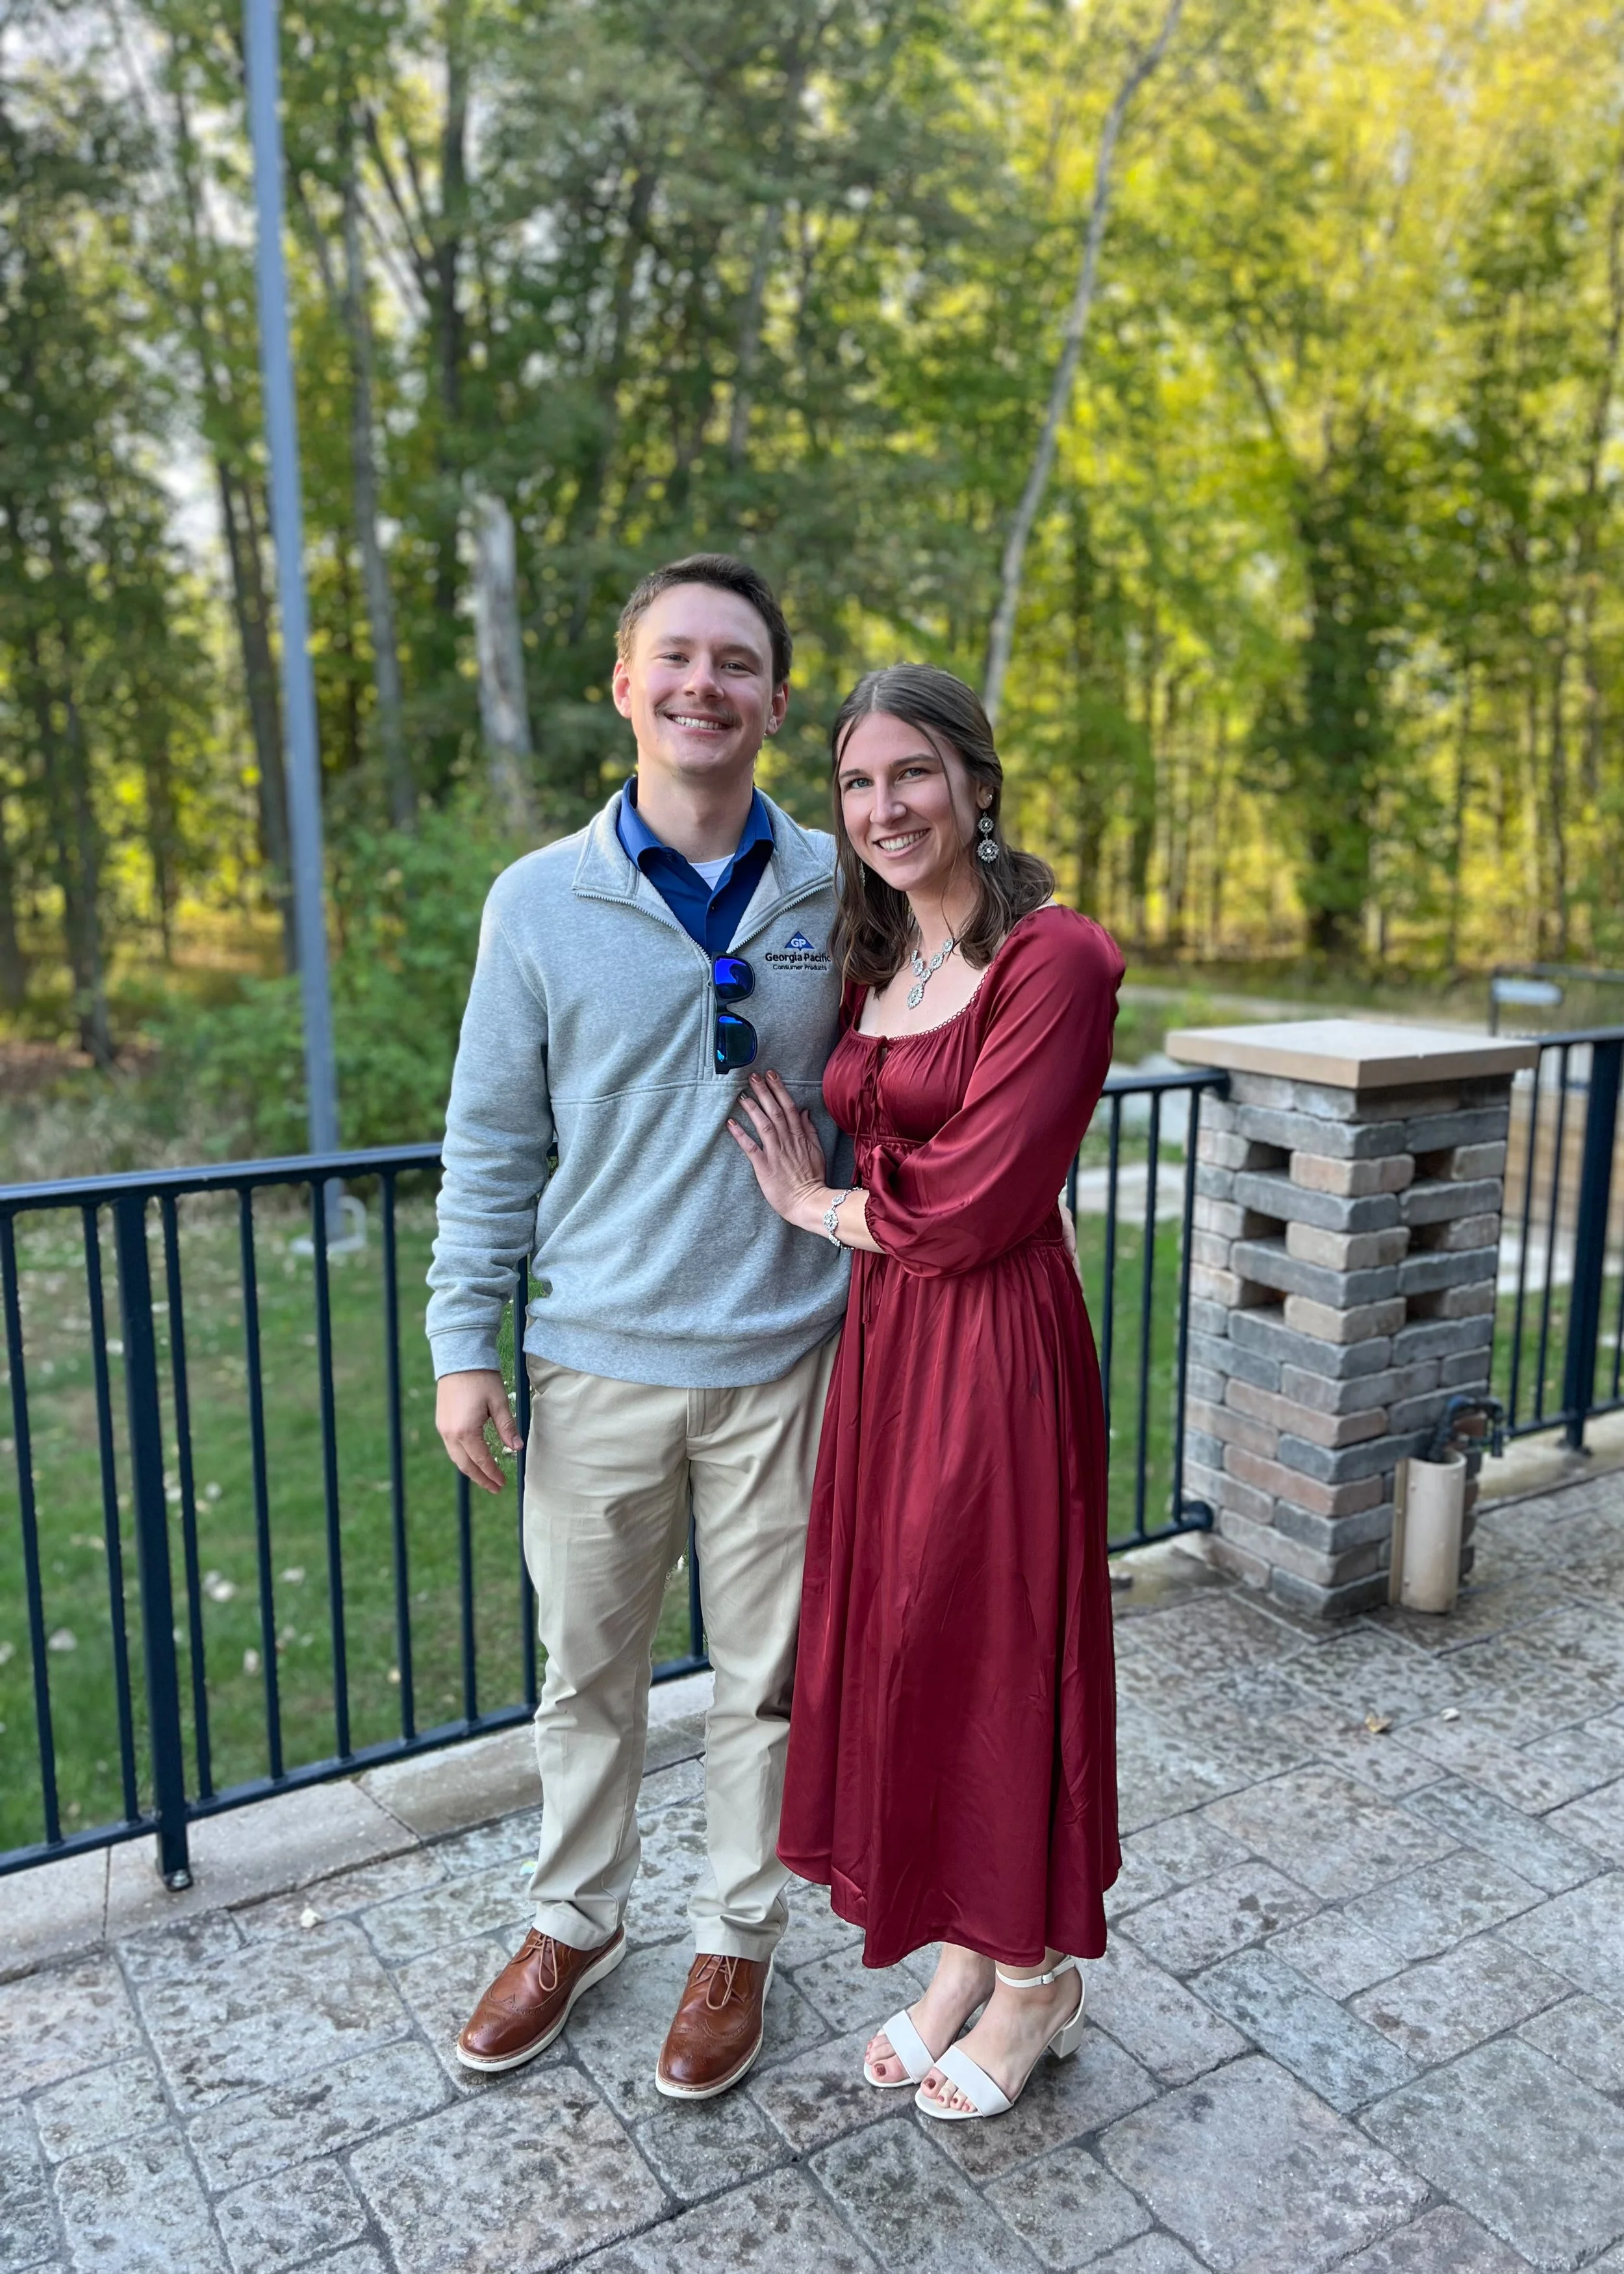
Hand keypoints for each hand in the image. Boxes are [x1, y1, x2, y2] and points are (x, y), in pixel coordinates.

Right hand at [436, 1368, 522, 1493]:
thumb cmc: (481, 1378)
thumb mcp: (499, 1402)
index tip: (502, 1483)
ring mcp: (443, 1428)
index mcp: (466, 1431)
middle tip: (495, 1488)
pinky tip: (473, 1459)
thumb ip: (507, 1428)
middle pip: (465, 1465)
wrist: (459, 1358)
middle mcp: (450, 1433)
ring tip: (485, 1477)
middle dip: (480, 1478)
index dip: (492, 1473)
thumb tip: (517, 1448)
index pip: (481, 1460)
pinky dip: (463, 1457)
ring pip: (456, 1458)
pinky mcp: (442, 1422)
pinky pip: (452, 1447)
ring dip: (470, 1470)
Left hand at [727, 1069, 828, 1228]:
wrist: (809, 1202)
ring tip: (742, 1094)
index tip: (771, 1075)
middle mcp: (787, 1140)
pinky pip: (751, 1147)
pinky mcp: (764, 1166)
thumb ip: (810, 1130)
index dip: (779, 1089)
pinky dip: (741, 1134)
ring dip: (752, 1108)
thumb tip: (804, 1111)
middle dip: (764, 1092)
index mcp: (800, 1136)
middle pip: (775, 1111)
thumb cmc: (813, 1179)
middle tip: (753, 1076)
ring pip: (763, 1124)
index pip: (789, 1107)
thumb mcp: (817, 1151)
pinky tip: (731, 1123)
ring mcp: (775, 1152)